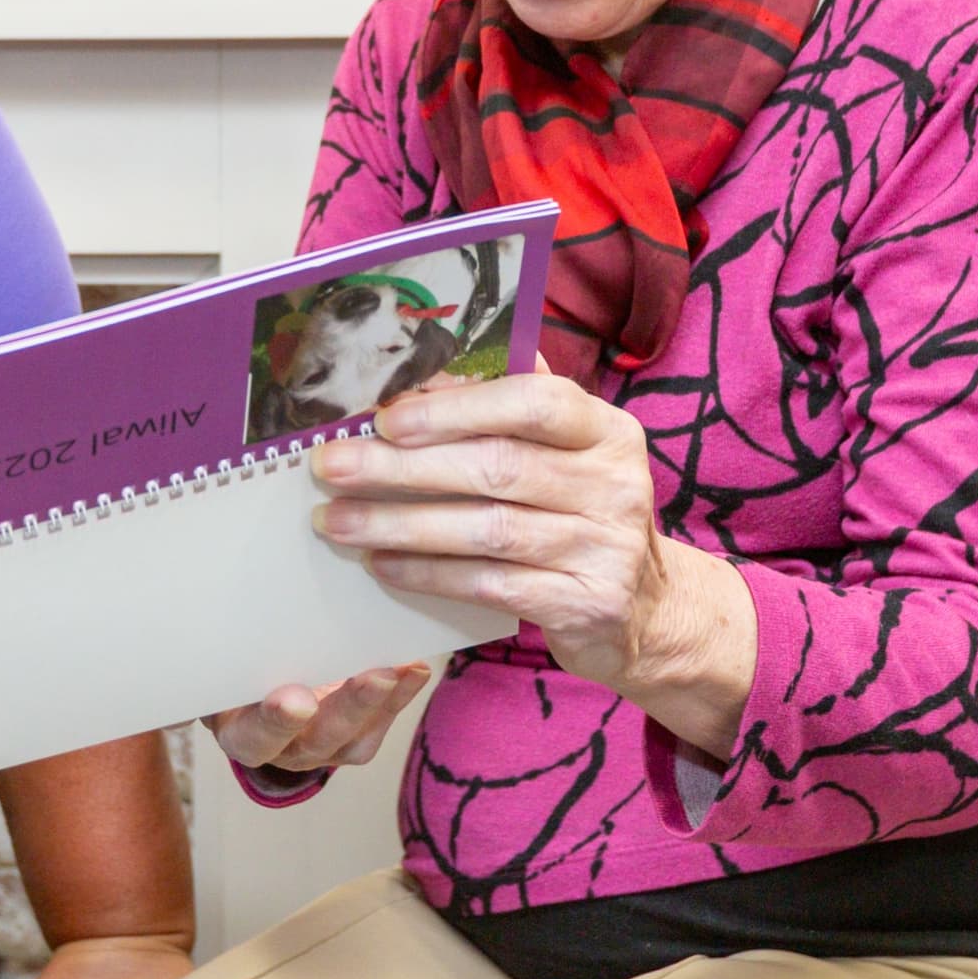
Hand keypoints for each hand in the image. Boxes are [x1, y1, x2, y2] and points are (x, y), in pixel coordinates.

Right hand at [204, 662, 434, 775]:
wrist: (258, 682)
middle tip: (373, 677)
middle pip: (315, 740)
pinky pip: (381, 725)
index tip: (296, 699)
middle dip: (347, 709)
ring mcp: (323, 749)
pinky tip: (414, 668)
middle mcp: (283, 750)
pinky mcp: (355, 741)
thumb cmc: (233, 667)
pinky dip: (401, 696)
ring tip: (401, 670)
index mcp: (238, 733)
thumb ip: (197, 664)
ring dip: (382, 704)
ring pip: (355, 739)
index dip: (275, 721)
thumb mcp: (209, 668)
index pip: (255, 735)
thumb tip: (156, 670)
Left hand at [309, 372, 754, 756]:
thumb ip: (513, 407)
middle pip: (496, 467)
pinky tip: (382, 564)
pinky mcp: (584, 604)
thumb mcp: (568, 454)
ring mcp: (604, 548)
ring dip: (399, 523)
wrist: (644, 612)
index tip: (385, 417)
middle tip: (333, 465)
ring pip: (485, 529)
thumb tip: (428, 366)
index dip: (456, 408)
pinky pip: (489, 583)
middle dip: (402, 466)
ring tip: (335, 521)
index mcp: (606, 430)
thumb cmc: (581, 515)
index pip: (534, 402)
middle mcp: (614, 484)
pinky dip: (428, 573)